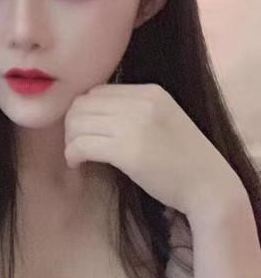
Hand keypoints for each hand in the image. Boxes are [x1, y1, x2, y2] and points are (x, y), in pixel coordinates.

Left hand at [63, 83, 241, 216]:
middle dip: (71, 126)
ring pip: (78, 123)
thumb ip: (133, 111)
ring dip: (70, 141)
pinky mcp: (128, 151)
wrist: (209, 186)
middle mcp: (141, 102)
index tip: (84, 131)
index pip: (97, 91)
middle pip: (82, 104)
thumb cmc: (183, 160)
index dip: (82, 111)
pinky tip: (77, 164)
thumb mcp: (161, 120)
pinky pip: (82, 144)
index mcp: (150, 91)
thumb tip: (90, 114)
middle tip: (75, 146)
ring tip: (77, 156)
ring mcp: (135, 125)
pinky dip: (72, 154)